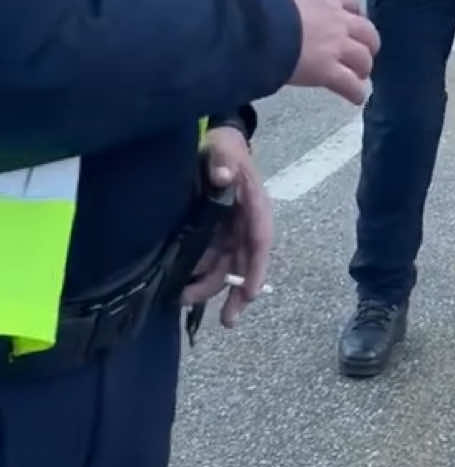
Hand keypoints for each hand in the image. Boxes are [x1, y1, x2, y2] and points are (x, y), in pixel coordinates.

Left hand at [181, 127, 272, 326]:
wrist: (215, 145)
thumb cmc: (224, 148)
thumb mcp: (224, 149)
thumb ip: (223, 161)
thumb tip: (222, 176)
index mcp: (254, 205)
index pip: (260, 239)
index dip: (256, 267)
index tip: (250, 292)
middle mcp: (244, 223)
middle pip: (244, 262)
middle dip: (237, 293)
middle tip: (228, 321)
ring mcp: (228, 230)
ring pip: (224, 265)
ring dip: (209, 287)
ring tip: (185, 300)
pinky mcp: (213, 232)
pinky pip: (208, 258)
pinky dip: (197, 274)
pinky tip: (181, 286)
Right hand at [256, 0, 378, 104]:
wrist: (256, 21)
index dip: (354, 11)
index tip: (352, 19)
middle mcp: (337, 18)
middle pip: (366, 30)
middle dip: (368, 42)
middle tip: (364, 52)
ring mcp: (335, 45)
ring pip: (362, 57)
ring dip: (364, 67)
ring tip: (361, 76)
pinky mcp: (327, 71)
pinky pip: (348, 84)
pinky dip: (355, 92)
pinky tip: (356, 98)